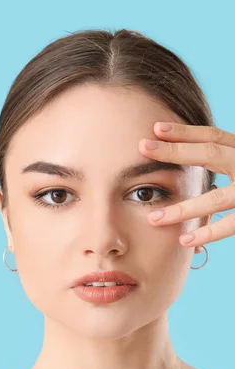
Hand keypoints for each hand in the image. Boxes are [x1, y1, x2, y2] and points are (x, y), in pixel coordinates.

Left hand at [138, 122, 234, 251]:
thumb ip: (224, 159)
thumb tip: (182, 151)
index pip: (215, 135)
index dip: (186, 131)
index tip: (155, 128)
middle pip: (212, 153)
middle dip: (176, 151)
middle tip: (142, 147)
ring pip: (218, 197)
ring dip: (183, 208)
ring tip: (154, 218)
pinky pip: (234, 224)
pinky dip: (210, 232)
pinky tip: (185, 239)